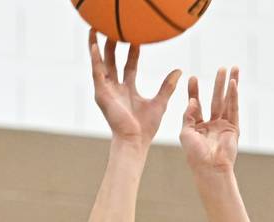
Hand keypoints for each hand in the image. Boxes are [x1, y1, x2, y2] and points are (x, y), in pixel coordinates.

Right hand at [89, 30, 180, 149]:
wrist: (135, 141)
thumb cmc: (146, 128)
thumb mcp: (160, 102)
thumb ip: (168, 86)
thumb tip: (179, 71)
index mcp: (127, 90)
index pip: (129, 66)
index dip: (132, 51)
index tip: (136, 37)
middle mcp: (115, 89)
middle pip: (113, 61)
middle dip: (113, 44)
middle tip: (116, 27)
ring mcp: (107, 91)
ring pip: (101, 63)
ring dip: (99, 45)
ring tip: (97, 27)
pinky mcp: (101, 94)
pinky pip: (96, 72)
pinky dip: (95, 58)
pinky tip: (93, 45)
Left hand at [180, 67, 238, 172]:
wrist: (210, 168)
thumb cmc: (195, 155)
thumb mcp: (186, 133)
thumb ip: (188, 116)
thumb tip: (192, 101)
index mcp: (198, 127)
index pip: (197, 104)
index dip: (194, 91)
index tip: (193, 78)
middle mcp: (212, 125)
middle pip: (215, 99)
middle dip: (217, 84)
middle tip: (220, 68)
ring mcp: (224, 126)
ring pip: (226, 101)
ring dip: (229, 85)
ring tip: (232, 68)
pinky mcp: (233, 128)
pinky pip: (233, 108)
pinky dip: (234, 96)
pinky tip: (234, 83)